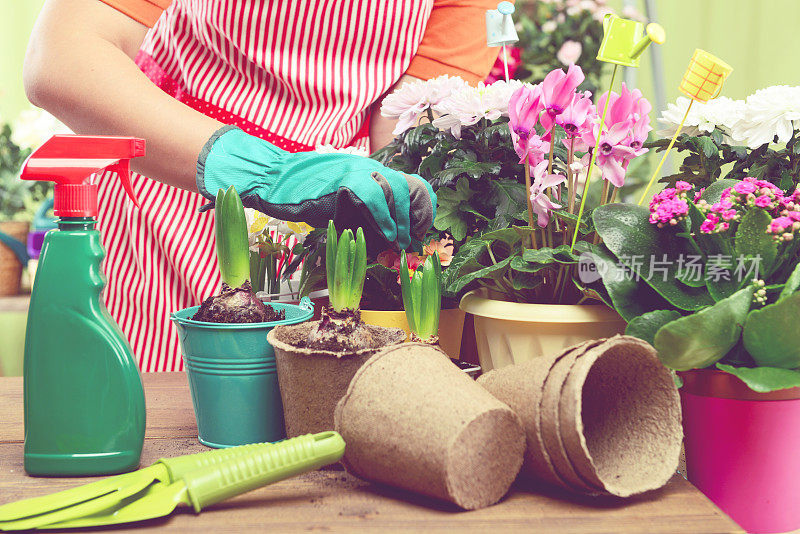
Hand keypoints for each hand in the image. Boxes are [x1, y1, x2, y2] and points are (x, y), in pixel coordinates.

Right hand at [197, 126, 435, 248]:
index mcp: (370, 172)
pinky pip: (376, 197)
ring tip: (402, 241)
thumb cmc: (304, 196)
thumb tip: (388, 241)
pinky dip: (386, 218)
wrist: (274, 178)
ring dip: (404, 220)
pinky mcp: (346, 178)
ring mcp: (358, 169)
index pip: (409, 185)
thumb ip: (365, 217)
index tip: (418, 231)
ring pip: (397, 190)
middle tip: (413, 240)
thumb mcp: (343, 205)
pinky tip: (389, 235)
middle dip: (417, 216)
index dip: (419, 209)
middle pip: (409, 186)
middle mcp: (368, 167)